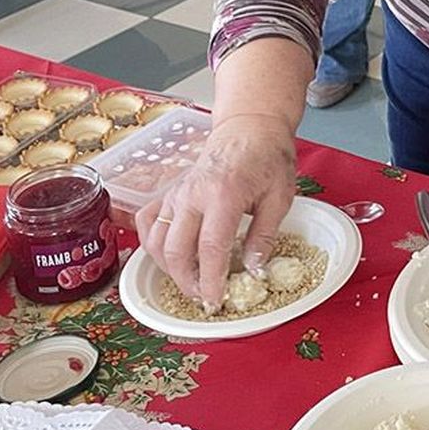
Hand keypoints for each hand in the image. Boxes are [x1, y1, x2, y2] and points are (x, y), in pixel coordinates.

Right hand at [133, 113, 296, 311]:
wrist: (249, 127)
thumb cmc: (268, 159)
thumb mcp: (280, 197)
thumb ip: (265, 237)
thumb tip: (254, 272)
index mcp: (223, 194)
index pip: (210, 247)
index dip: (210, 280)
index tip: (215, 302)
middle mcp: (192, 194)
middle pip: (175, 250)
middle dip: (188, 282)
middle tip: (206, 298)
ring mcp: (176, 193)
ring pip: (156, 241)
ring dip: (169, 269)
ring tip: (192, 282)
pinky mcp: (168, 194)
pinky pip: (148, 223)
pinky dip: (152, 245)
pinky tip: (171, 256)